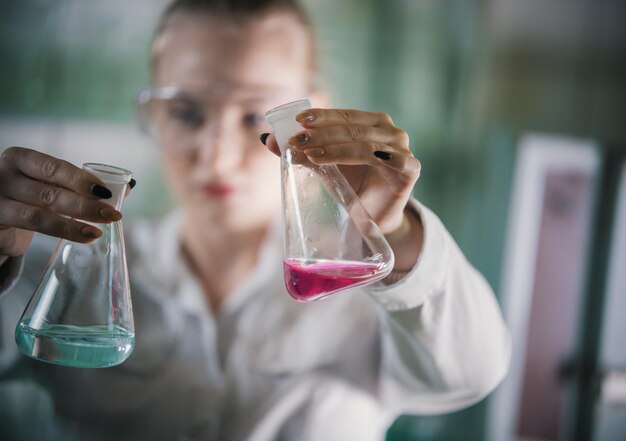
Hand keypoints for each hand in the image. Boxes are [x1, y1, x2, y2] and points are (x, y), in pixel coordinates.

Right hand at [0, 147, 122, 259]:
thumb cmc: (28, 198)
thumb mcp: (49, 186)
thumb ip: (81, 185)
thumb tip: (128, 187)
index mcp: (20, 159)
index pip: (53, 167)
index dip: (81, 179)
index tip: (107, 192)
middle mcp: (4, 175)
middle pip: (50, 190)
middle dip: (86, 203)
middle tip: (113, 214)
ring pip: (41, 212)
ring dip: (76, 221)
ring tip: (100, 230)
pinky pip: (34, 229)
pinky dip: (65, 232)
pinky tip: (86, 236)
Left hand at [264, 108, 420, 234]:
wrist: (374, 217)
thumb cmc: (352, 185)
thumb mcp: (324, 165)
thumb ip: (301, 149)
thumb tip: (266, 137)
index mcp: (373, 123)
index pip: (345, 115)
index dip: (322, 115)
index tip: (297, 120)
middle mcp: (391, 132)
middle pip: (353, 128)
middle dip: (321, 133)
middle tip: (295, 140)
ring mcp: (403, 150)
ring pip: (365, 143)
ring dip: (335, 147)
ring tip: (309, 154)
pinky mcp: (410, 170)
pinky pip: (390, 160)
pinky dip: (365, 159)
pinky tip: (343, 160)